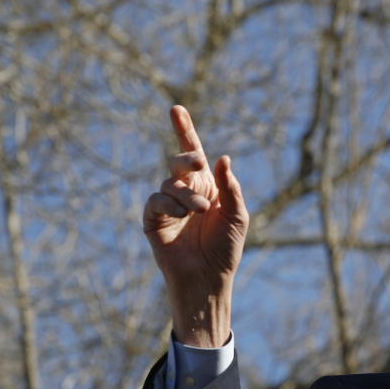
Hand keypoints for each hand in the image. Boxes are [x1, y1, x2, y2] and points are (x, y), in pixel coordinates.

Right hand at [142, 105, 248, 347]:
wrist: (208, 279)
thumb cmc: (226, 250)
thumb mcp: (236, 215)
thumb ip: (230, 187)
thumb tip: (222, 158)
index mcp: (206, 186)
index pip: (193, 153)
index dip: (184, 130)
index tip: (176, 109)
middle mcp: (185, 191)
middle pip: (179, 162)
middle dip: (187, 158)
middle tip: (198, 165)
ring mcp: (168, 206)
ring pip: (170, 183)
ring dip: (186, 194)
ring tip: (199, 212)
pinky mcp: (153, 220)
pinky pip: (155, 200)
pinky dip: (169, 204)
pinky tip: (181, 215)